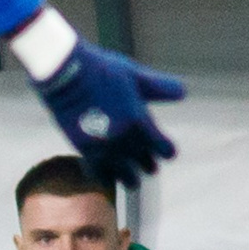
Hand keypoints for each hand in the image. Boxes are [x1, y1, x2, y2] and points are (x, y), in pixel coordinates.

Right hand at [30, 34, 183, 184]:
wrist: (65, 74)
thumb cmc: (102, 70)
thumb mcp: (135, 75)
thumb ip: (160, 87)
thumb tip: (183, 93)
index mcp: (140, 121)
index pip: (164, 149)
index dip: (166, 150)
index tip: (167, 151)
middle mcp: (124, 140)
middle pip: (146, 164)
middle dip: (148, 164)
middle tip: (148, 166)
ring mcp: (104, 148)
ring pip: (124, 176)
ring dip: (129, 177)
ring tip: (130, 179)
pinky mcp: (84, 151)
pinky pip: (99, 175)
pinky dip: (105, 176)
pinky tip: (107, 175)